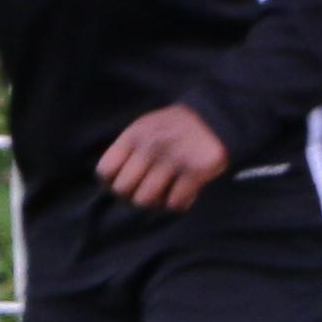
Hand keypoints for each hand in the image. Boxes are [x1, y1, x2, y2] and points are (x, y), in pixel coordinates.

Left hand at [94, 102, 231, 211]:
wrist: (216, 118)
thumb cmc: (176, 128)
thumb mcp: (146, 128)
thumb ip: (129, 150)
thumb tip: (113, 183)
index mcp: (134, 136)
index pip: (105, 170)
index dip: (112, 183)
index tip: (127, 183)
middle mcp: (149, 148)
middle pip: (123, 189)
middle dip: (133, 195)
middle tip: (148, 191)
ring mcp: (172, 160)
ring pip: (145, 200)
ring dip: (155, 202)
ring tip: (166, 193)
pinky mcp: (195, 172)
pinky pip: (175, 203)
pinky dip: (179, 204)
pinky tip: (185, 194)